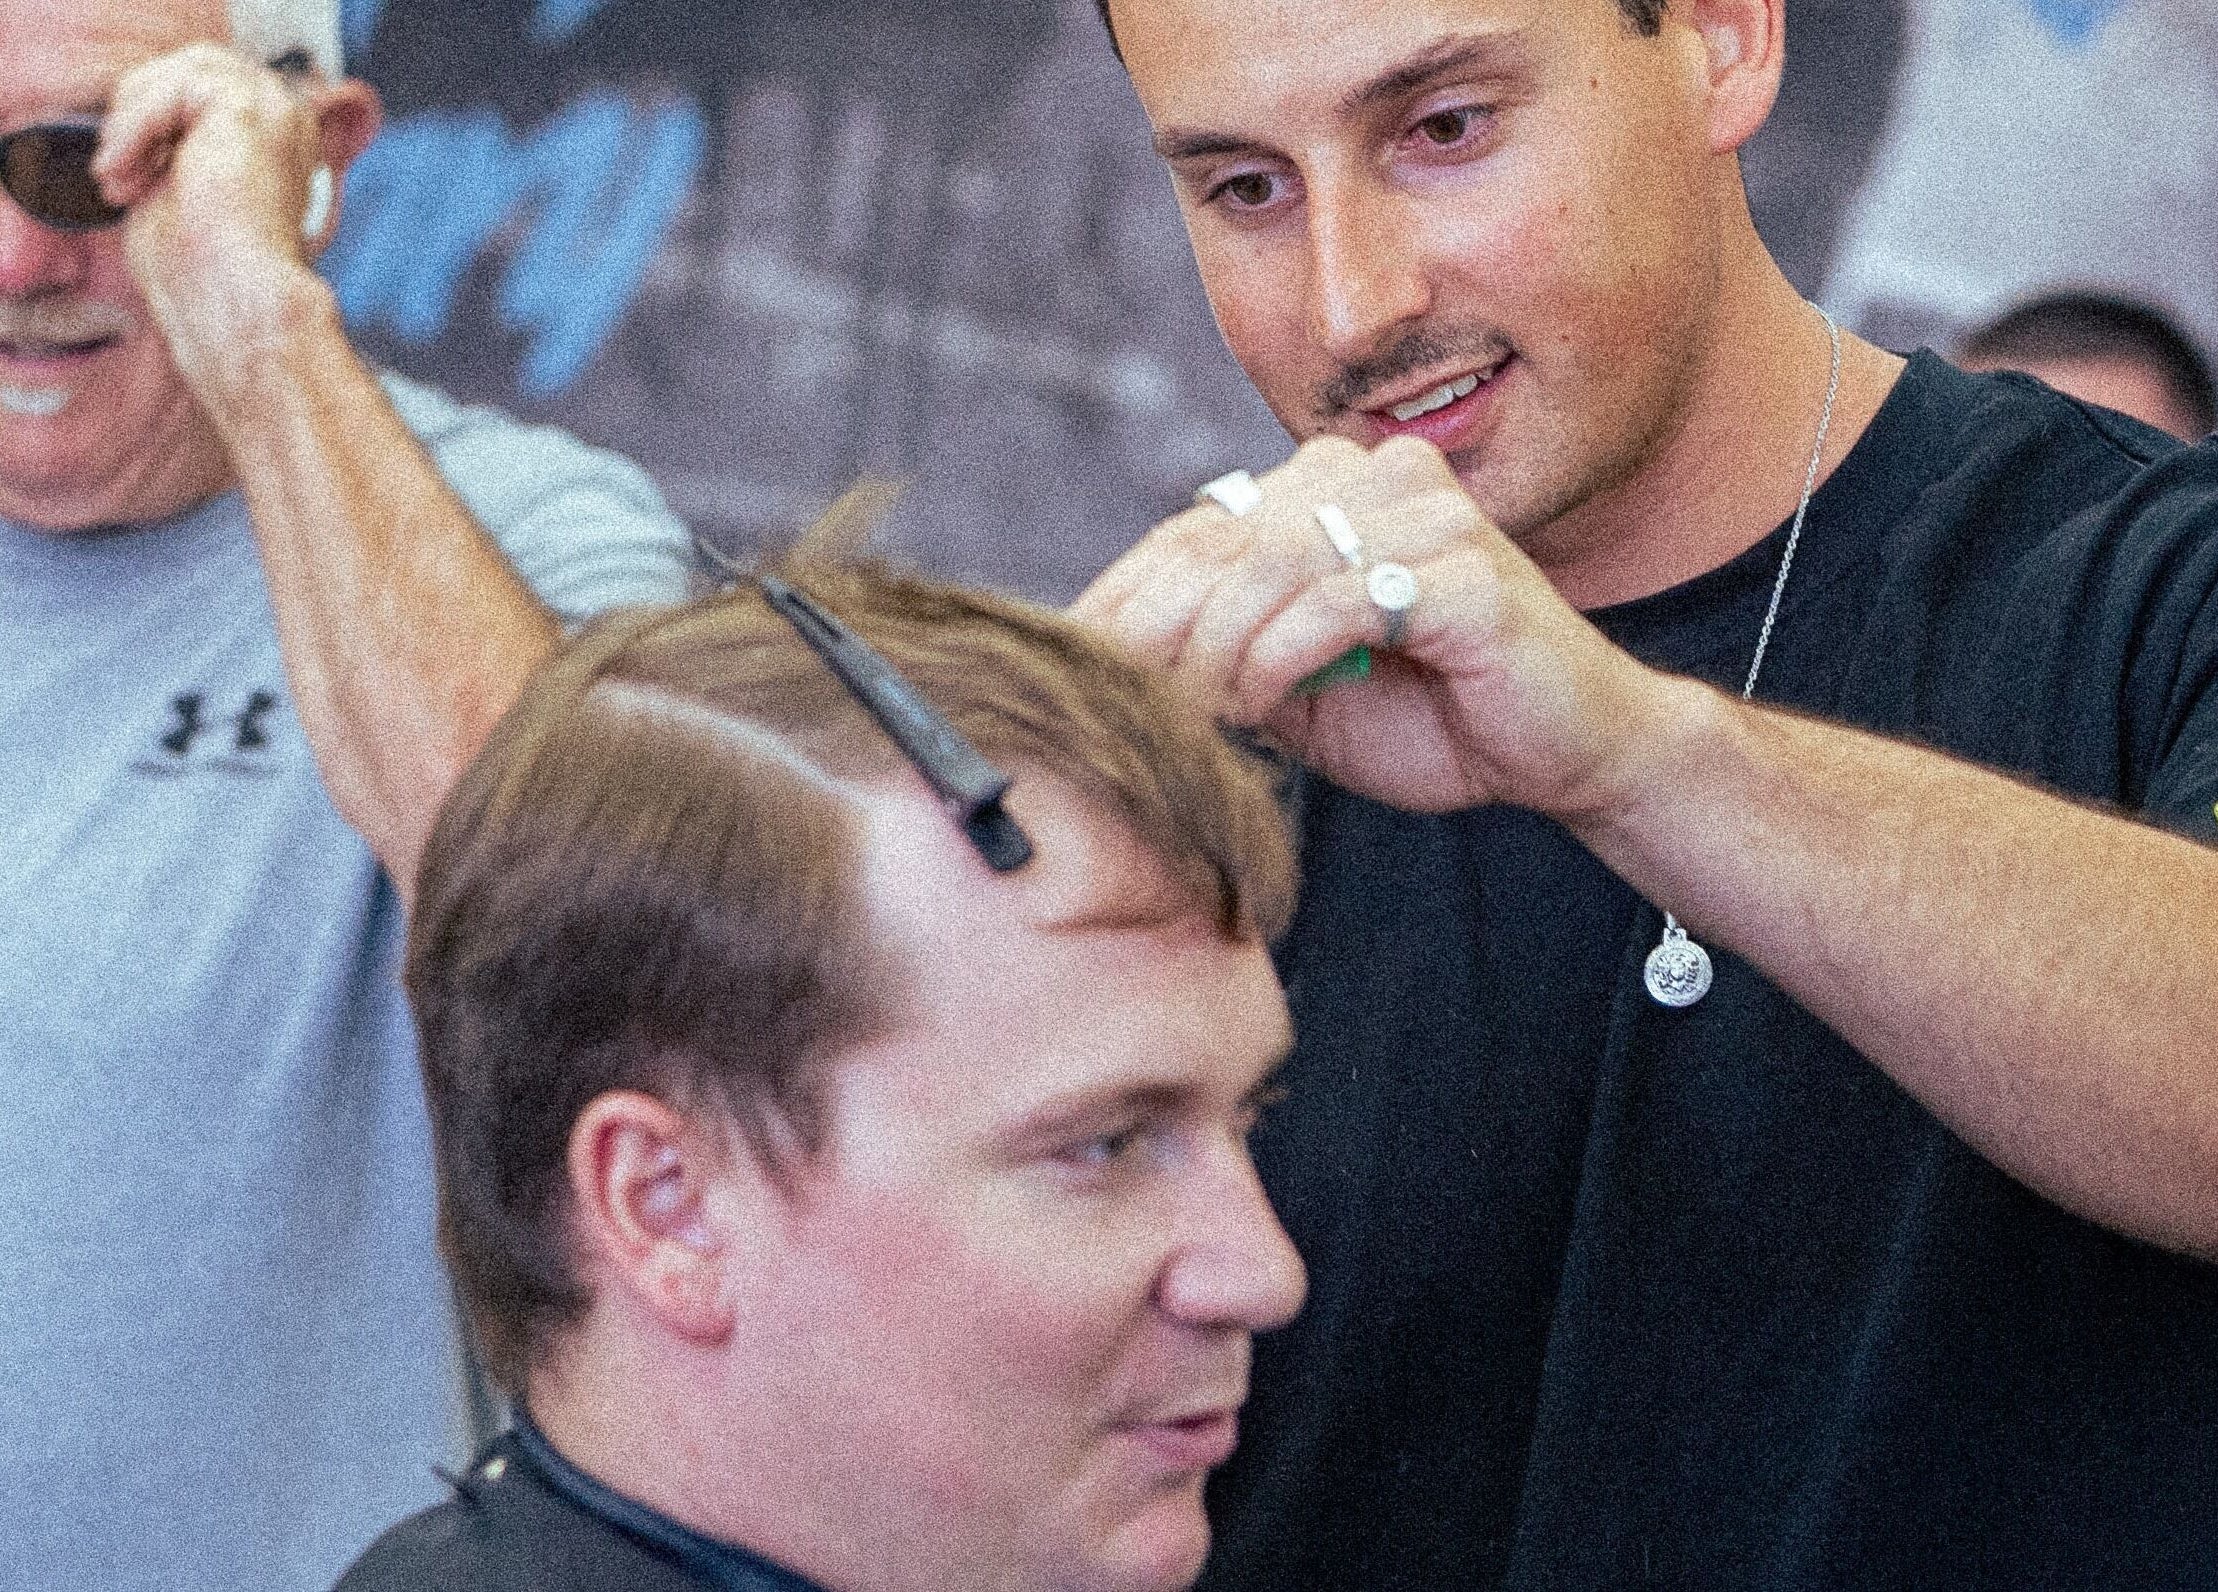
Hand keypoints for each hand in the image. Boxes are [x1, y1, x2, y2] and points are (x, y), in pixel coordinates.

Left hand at [91, 45, 335, 390]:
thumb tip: (134, 128)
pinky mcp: (247, 106)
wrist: (234, 303)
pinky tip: (127, 175)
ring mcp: (274, 107)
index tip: (124, 184)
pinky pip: (169, 88)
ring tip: (119, 179)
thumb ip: (173, 149)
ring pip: (174, 73)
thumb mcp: (183, 193)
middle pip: (186, 70)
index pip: (201, 94)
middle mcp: (287, 118)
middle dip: (136, 117)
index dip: (152, 125)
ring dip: (130, 124)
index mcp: (280, 143)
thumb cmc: (207, 274)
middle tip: (115, 177)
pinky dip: (133, 131)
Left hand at [1073, 435, 1674, 818]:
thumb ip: (1227, 652)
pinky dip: (1284, 654)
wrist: (1564, 752)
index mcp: (1329, 490)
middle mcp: (1373, 476)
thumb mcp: (1302, 686)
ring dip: (1217, 651)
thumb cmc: (1434, 718)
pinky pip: (1340, 600)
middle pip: (1220, 539)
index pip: (1197, 528)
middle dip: (1159, 630)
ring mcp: (1426, 512)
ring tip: (1197, 712)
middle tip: (1126, 701)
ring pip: (1270, 565)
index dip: (1126, 598)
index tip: (1077, 665)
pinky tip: (1265, 700)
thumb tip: (1114, 659)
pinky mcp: (1465, 566)